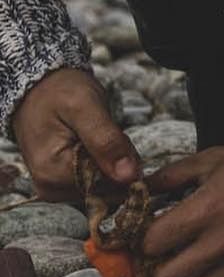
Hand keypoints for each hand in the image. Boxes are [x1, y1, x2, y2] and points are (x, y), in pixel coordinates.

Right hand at [13, 67, 139, 200]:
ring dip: (114, 161)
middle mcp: (51, 188)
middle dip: (120, 161)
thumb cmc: (59, 92)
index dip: (126, 162)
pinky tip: (98, 144)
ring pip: (108, 185)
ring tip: (98, 135)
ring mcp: (57, 188)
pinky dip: (107, 163)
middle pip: (109, 187)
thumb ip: (107, 141)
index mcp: (52, 174)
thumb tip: (129, 176)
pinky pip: (99, 182)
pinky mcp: (64, 184)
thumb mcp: (86, 107)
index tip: (116, 135)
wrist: (40, 88)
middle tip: (108, 132)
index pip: (110, 185)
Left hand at [142, 145, 223, 276]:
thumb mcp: (208, 161)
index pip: (153, 242)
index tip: (147, 233)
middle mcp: (220, 242)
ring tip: (184, 266)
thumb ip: (169, 176)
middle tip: (159, 258)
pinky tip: (209, 267)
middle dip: (156, 271)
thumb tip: (139, 190)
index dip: (143, 240)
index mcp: (205, 211)